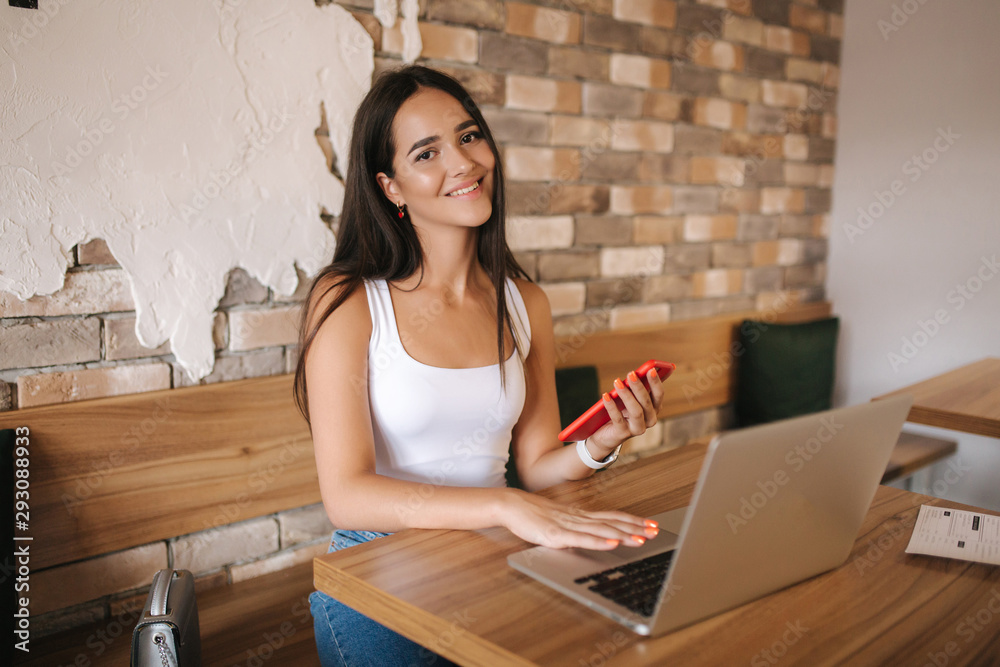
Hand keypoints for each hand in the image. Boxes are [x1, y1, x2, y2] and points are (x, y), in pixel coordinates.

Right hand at [501, 488, 658, 549]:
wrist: (512, 505)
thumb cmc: (534, 515)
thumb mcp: (560, 521)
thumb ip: (577, 528)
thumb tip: (595, 535)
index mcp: (581, 515)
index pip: (613, 517)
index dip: (633, 520)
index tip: (651, 524)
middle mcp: (579, 518)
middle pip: (612, 522)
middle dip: (635, 527)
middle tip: (655, 531)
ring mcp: (568, 525)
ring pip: (601, 530)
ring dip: (623, 535)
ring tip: (640, 539)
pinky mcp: (556, 535)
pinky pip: (581, 539)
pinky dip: (599, 542)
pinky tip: (612, 544)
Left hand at [588, 368, 664, 455]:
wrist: (605, 434)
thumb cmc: (620, 411)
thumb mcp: (628, 399)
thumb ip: (633, 389)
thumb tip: (633, 374)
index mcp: (654, 409)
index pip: (659, 394)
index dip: (656, 382)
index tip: (651, 369)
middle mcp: (649, 420)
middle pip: (647, 402)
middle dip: (639, 387)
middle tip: (630, 374)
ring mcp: (638, 429)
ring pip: (636, 411)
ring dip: (626, 395)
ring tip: (617, 382)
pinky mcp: (623, 434)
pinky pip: (618, 419)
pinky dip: (611, 406)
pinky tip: (605, 395)